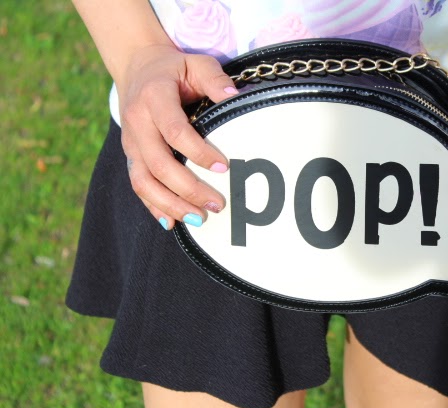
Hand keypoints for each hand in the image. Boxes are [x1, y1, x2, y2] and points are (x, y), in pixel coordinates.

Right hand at [118, 45, 238, 229]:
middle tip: (218, 204)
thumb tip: (234, 96)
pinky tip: (171, 222)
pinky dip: (153, 206)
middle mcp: (137, 123)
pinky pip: (138, 185)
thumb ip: (215, 78)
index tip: (225, 167)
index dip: (199, 152)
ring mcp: (130, 142)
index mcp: (154, 98)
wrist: (137, 68)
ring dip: (171, 204)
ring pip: (144, 181)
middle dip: (189, 189)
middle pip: (159, 164)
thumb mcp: (196, 63)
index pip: (175, 131)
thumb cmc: (175, 69)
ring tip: (199, 219)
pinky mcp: (131, 156)